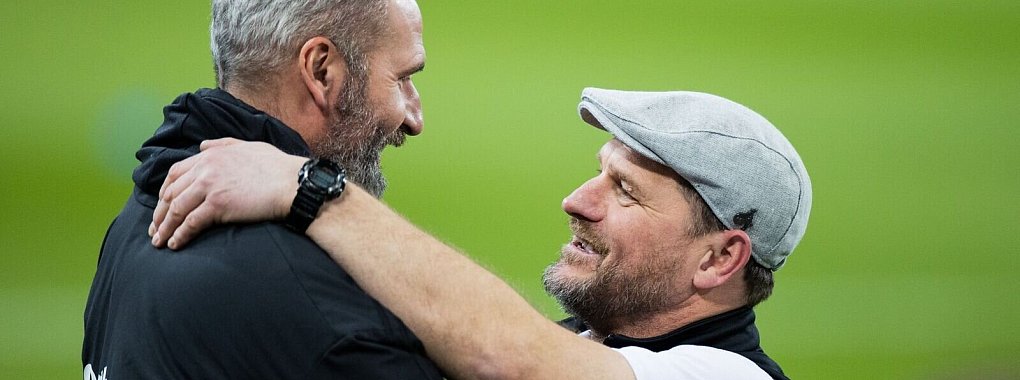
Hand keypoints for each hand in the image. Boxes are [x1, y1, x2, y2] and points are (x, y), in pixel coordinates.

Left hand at [149, 138, 305, 249]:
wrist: (291, 183)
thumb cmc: (276, 166)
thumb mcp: (248, 146)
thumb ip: (223, 144)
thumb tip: (203, 146)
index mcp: (210, 155)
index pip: (176, 173)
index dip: (165, 191)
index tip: (162, 205)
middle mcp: (205, 169)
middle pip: (171, 193)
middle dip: (160, 213)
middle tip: (155, 229)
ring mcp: (210, 186)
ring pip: (176, 209)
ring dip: (165, 227)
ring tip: (160, 241)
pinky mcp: (218, 204)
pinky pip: (191, 222)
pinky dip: (180, 234)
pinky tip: (175, 244)